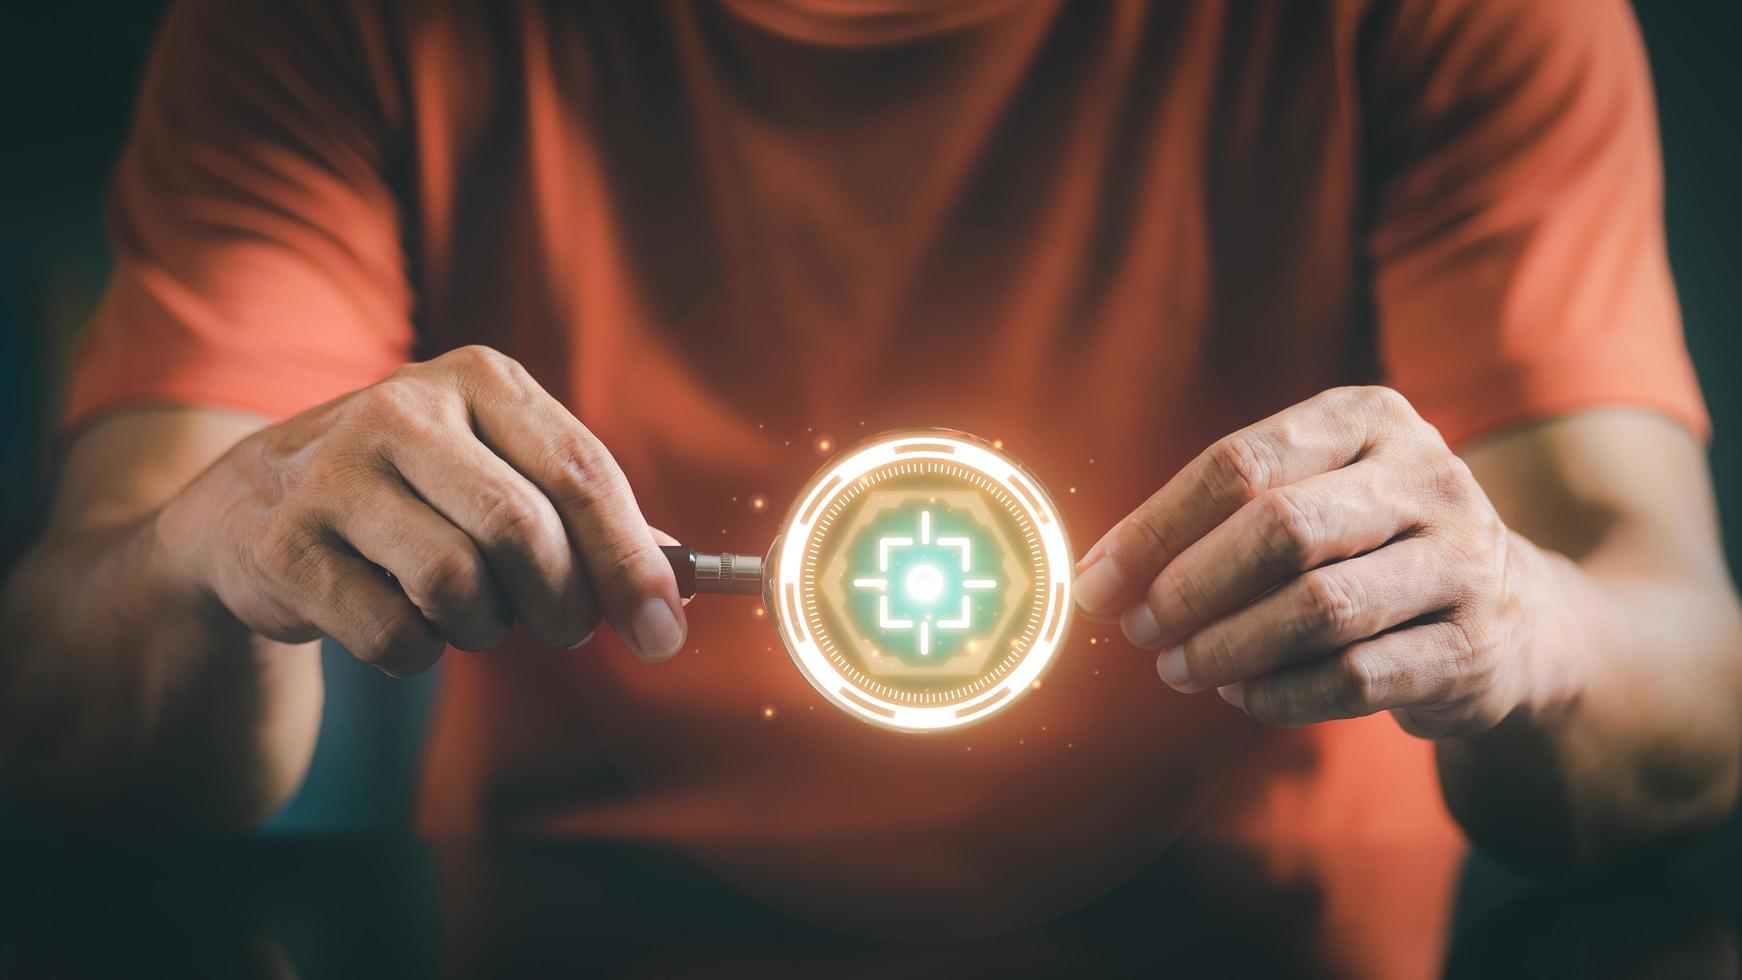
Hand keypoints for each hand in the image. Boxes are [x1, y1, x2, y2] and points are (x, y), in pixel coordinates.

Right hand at [155, 345, 684, 673]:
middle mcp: (403, 407)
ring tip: (470, 611)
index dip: (632, 563)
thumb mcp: (502, 471)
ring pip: (456, 583)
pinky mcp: (284, 544)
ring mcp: (334, 472)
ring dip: (484, 627)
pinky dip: (419, 652)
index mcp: (480, 380)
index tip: (665, 633)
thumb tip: (678, 583)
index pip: (582, 472)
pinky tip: (400, 618)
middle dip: (563, 605)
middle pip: (523, 531)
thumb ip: (587, 517)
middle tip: (565, 629)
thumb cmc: (415, 492)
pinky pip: (394, 634)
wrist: (252, 506)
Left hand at [1075, 386, 1531, 737]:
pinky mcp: (1474, 646)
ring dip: (1227, 647)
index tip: (1096, 583)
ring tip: (1179, 669)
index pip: (1239, 464)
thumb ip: (1214, 520)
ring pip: (1318, 607)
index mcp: (1368, 418)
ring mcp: (1461, 560)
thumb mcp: (1309, 496)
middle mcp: (1426, 476)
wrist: (1515, 613)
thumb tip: (1098, 577)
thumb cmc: (1367, 546)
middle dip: (1190, 587)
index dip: (1156, 528)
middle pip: (1279, 529)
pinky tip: (1241, 695)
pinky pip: (1354, 676)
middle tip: (1140, 628)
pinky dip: (1280, 694)